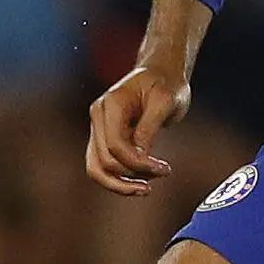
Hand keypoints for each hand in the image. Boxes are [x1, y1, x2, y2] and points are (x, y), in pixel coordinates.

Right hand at [86, 64, 189, 194]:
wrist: (161, 74)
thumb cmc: (167, 84)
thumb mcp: (166, 101)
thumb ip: (149, 128)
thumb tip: (140, 156)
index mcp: (111, 104)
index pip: (116, 145)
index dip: (138, 163)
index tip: (164, 168)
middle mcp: (98, 116)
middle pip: (104, 161)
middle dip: (133, 174)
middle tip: (164, 172)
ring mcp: (99, 128)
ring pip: (97, 169)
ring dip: (121, 184)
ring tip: (147, 189)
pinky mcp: (105, 139)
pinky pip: (103, 166)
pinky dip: (119, 179)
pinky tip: (141, 182)